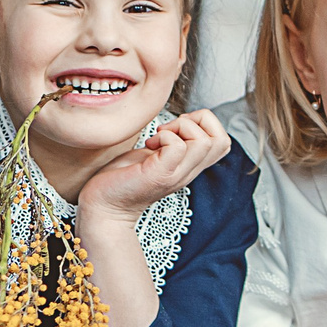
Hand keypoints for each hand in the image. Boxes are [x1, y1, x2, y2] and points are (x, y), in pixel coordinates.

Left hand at [78, 108, 231, 225]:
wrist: (103, 206)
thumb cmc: (124, 177)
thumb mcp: (156, 155)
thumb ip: (173, 142)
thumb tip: (181, 120)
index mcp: (190, 165)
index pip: (223, 142)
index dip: (205, 125)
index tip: (176, 128)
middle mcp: (189, 171)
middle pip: (222, 140)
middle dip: (197, 122)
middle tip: (169, 130)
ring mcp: (177, 175)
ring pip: (205, 141)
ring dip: (180, 128)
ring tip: (158, 138)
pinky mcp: (160, 175)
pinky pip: (179, 147)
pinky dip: (164, 137)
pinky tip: (149, 146)